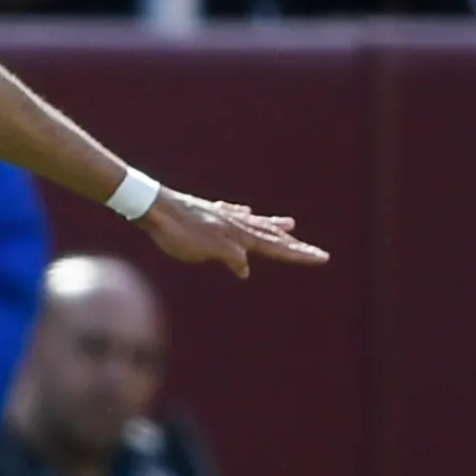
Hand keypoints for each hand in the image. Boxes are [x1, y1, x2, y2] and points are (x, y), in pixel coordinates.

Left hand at [138, 189, 329, 276]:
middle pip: (270, 235)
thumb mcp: (205, 250)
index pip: (275, 247)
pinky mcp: (205, 211)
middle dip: (294, 246)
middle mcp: (235, 223)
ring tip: (290, 224)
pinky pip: (232, 213)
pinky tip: (244, 211)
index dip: (298, 254)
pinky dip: (243, 215)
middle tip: (318, 251)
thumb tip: (244, 268)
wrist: (153, 207)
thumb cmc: (177, 232)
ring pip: (254, 222)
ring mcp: (221, 215)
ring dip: (273, 226)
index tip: (323, 257)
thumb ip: (229, 257)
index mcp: (238, 235)